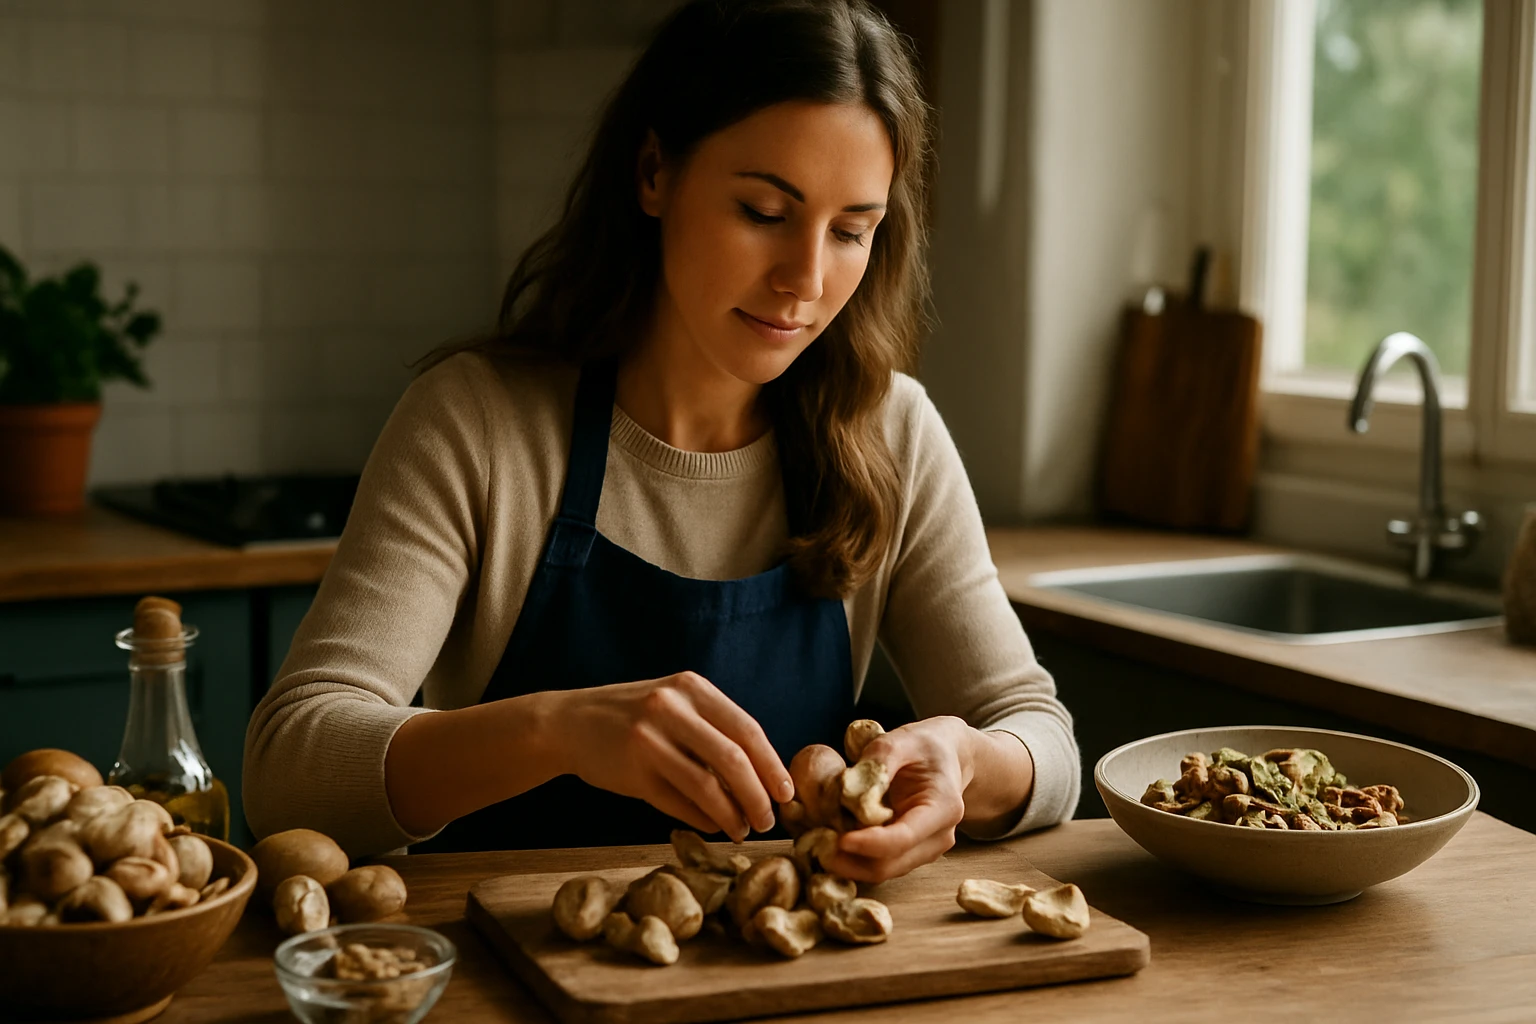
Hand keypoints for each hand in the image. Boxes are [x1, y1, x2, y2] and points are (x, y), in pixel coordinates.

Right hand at [550, 671, 794, 842]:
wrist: (569, 722)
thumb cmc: (633, 716)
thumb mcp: (674, 703)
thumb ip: (713, 729)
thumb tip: (764, 775)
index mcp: (691, 688)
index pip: (747, 729)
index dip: (772, 765)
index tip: (787, 793)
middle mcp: (671, 708)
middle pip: (734, 759)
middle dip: (758, 796)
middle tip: (769, 820)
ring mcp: (649, 740)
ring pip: (707, 786)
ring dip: (732, 815)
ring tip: (743, 830)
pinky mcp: (632, 773)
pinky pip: (679, 804)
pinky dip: (703, 819)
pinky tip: (714, 826)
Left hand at [818, 716, 981, 882]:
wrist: (946, 756)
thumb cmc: (924, 746)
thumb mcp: (901, 740)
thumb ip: (878, 761)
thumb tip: (851, 789)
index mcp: (943, 808)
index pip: (904, 838)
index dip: (869, 844)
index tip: (839, 841)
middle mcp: (939, 836)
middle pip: (891, 864)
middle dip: (852, 861)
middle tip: (816, 847)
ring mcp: (926, 849)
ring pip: (884, 870)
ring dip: (850, 863)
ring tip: (818, 845)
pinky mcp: (910, 853)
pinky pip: (880, 864)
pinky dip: (855, 858)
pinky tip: (832, 843)